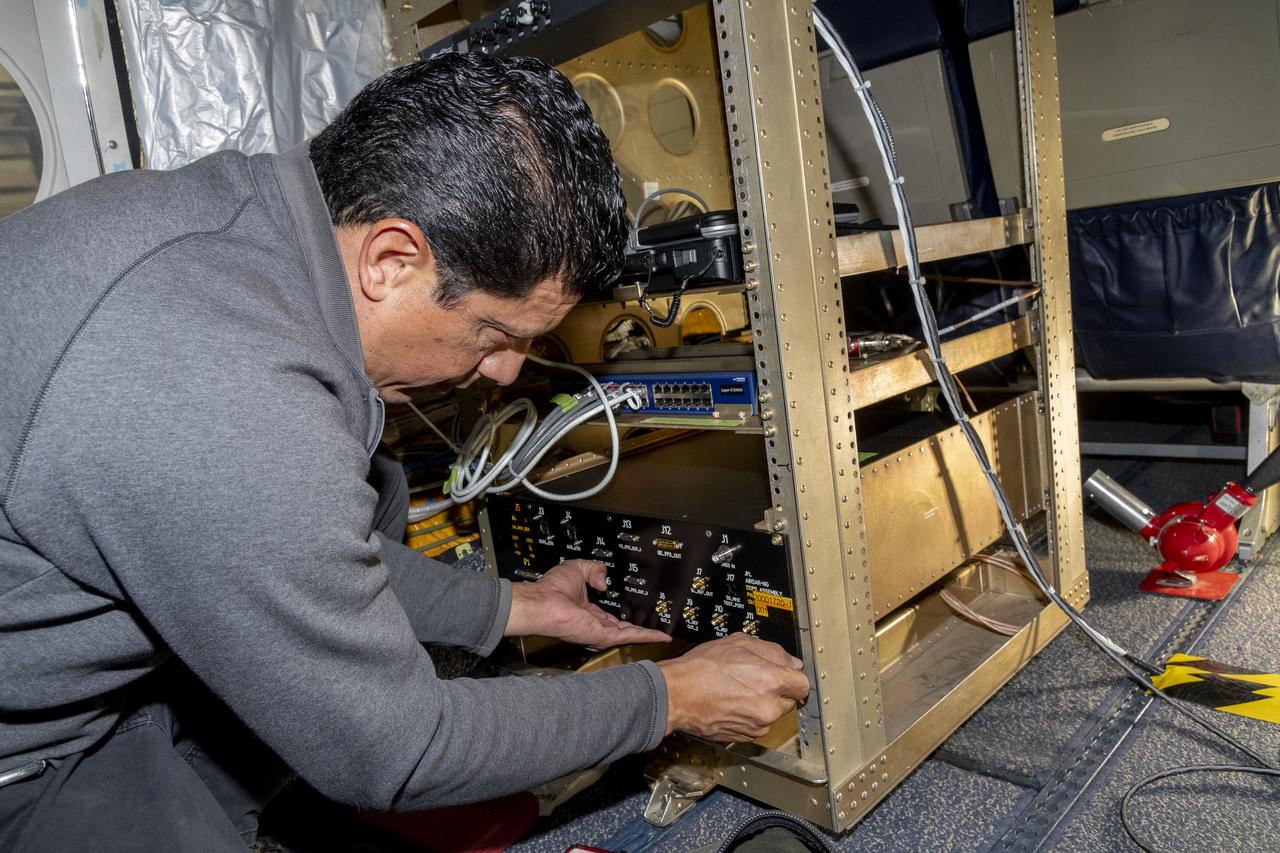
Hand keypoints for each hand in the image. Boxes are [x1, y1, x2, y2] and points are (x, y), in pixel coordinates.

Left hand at [504, 559, 671, 648]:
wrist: (542, 601)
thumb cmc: (552, 588)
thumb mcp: (577, 568)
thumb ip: (594, 569)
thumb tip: (604, 579)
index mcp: (588, 612)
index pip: (610, 618)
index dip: (625, 617)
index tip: (637, 616)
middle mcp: (594, 624)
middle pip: (622, 629)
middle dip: (640, 631)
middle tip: (657, 632)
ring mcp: (598, 631)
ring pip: (628, 635)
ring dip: (646, 636)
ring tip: (663, 636)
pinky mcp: (602, 636)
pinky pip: (627, 636)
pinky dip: (645, 636)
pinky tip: (658, 636)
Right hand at [657, 633, 809, 741]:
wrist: (677, 695)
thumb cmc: (701, 669)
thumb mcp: (739, 643)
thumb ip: (772, 651)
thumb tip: (791, 661)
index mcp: (772, 682)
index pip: (803, 685)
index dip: (793, 677)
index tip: (785, 675)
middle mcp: (768, 708)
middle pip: (789, 701)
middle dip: (777, 691)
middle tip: (755, 679)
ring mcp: (756, 726)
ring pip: (772, 715)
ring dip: (763, 705)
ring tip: (738, 691)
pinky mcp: (744, 737)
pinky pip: (756, 726)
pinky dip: (749, 717)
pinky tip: (732, 703)